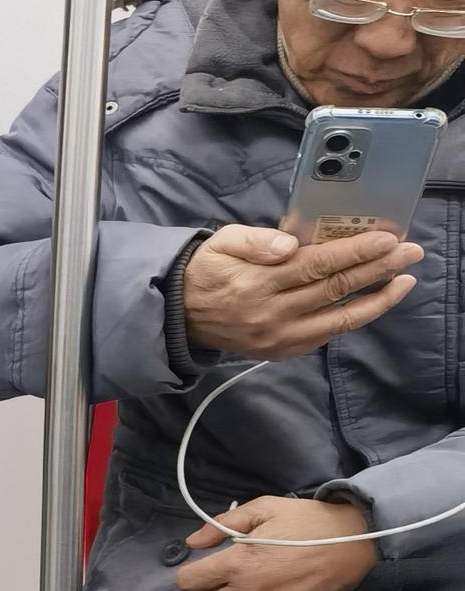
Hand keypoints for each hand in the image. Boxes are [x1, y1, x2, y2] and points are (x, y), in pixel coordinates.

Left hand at [176, 497, 375, 590]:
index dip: (190, 571)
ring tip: (242, 581)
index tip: (200, 563)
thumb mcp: (262, 509)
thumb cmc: (306, 523)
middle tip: (220, 571)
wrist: (354, 548)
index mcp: (239, 565)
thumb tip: (192, 542)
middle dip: (204, 587)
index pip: (190, 582)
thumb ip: (221, 525)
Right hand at [182, 225, 420, 360]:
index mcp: (258, 282)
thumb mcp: (220, 243)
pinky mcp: (283, 351)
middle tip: (410, 253)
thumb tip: (291, 244)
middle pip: (336, 289)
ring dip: (378, 300)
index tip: (388, 239)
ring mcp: (280, 337)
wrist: (181, 315)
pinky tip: (373, 302)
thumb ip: (255, 241)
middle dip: (378, 269)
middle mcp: (273, 312)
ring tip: (405, 282)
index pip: (317, 265)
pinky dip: (353, 319)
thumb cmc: (206, 270)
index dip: (356, 252)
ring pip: (340, 319)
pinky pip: (326, 335)